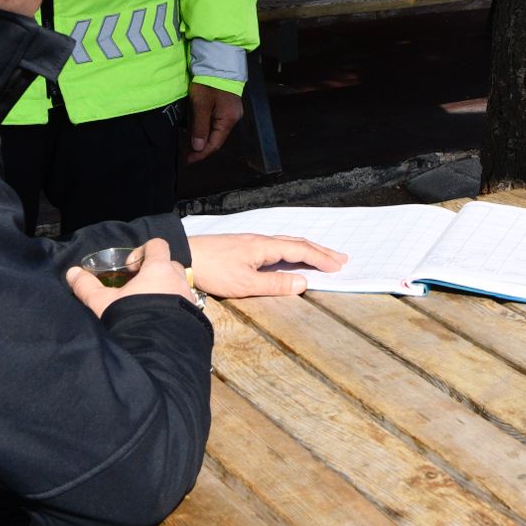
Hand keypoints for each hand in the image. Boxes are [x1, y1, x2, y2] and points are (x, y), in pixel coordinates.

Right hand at [66, 237, 193, 313]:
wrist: (155, 352)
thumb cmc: (130, 319)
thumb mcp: (102, 302)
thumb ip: (87, 286)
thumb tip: (72, 273)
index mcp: (159, 269)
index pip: (158, 245)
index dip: (143, 251)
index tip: (130, 269)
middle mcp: (179, 280)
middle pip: (169, 265)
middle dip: (155, 273)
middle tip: (137, 289)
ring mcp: (189, 299)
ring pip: (178, 286)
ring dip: (165, 291)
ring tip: (147, 308)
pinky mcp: (195, 317)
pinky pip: (185, 306)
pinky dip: (174, 309)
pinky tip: (159, 323)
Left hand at [186, 82, 243, 162]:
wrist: (217, 61)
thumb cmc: (209, 82)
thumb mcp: (201, 105)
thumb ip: (200, 127)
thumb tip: (198, 147)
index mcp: (228, 119)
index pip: (215, 144)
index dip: (201, 154)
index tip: (187, 160)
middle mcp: (233, 117)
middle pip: (216, 138)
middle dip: (200, 147)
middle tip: (185, 153)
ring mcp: (231, 111)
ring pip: (215, 130)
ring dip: (202, 138)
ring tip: (187, 143)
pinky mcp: (226, 105)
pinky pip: (216, 121)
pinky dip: (205, 128)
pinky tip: (195, 129)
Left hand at [188, 232, 347, 298]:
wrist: (185, 256)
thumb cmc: (213, 270)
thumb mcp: (246, 284)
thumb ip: (275, 285)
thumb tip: (303, 284)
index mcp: (265, 247)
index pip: (301, 250)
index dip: (321, 258)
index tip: (338, 266)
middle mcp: (261, 240)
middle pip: (298, 242)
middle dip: (320, 250)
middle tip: (340, 258)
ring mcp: (252, 242)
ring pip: (287, 242)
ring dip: (307, 248)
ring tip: (322, 255)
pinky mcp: (243, 246)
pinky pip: (277, 244)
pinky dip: (292, 249)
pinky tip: (289, 255)